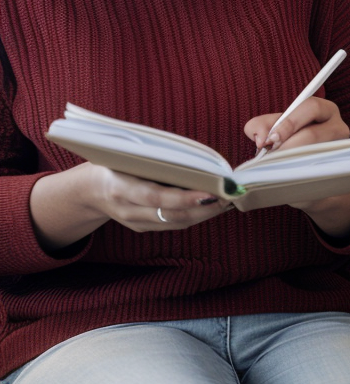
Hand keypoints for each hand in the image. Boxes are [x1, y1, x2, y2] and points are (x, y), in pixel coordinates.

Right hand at [30, 162, 228, 249]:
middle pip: (170, 215)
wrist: (87, 190)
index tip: (211, 193)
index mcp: (118, 187)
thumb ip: (152, 157)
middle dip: (203, 208)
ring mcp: (134, 222)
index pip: (155, 197)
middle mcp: (126, 210)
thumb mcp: (124, 154)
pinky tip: (213, 205)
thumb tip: (194, 157)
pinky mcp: (142, 228)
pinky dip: (196, 216)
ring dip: (205, 214)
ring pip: (175, 223)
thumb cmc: (112, 162)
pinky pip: (173, 225)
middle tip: (229, 196)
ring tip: (228, 200)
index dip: (184, 199)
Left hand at [245, 98, 349, 236]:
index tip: (271, 139)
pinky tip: (287, 175)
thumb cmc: (288, 141)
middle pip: (314, 134)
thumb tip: (261, 139)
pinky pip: (316, 173)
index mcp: (325, 110)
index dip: (289, 122)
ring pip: (314, 155)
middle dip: (288, 145)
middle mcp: (338, 127)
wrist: (302, 167)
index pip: (311, 108)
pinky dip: (297, 174)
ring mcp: (340, 150)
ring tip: (276, 165)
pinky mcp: (336, 169)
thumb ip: (260, 126)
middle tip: (271, 155)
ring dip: (290, 161)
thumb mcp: (273, 127)